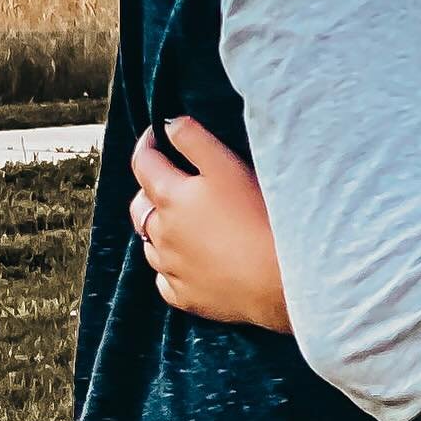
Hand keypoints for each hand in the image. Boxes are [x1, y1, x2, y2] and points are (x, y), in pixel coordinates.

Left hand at [129, 118, 290, 333]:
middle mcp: (162, 233)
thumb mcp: (227, 166)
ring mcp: (171, 269)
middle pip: (140, 206)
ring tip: (183, 222)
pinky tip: (190, 262)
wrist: (280, 280)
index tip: (157, 135)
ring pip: (150, 243)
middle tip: (171, 179)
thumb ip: (193, 139)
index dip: (148, 144)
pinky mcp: (186, 297)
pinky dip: (171, 267)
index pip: (143, 162)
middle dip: (149, 188)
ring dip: (159, 228)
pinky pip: (165, 280)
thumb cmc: (258, 217)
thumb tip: (168, 124)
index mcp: (170, 197)